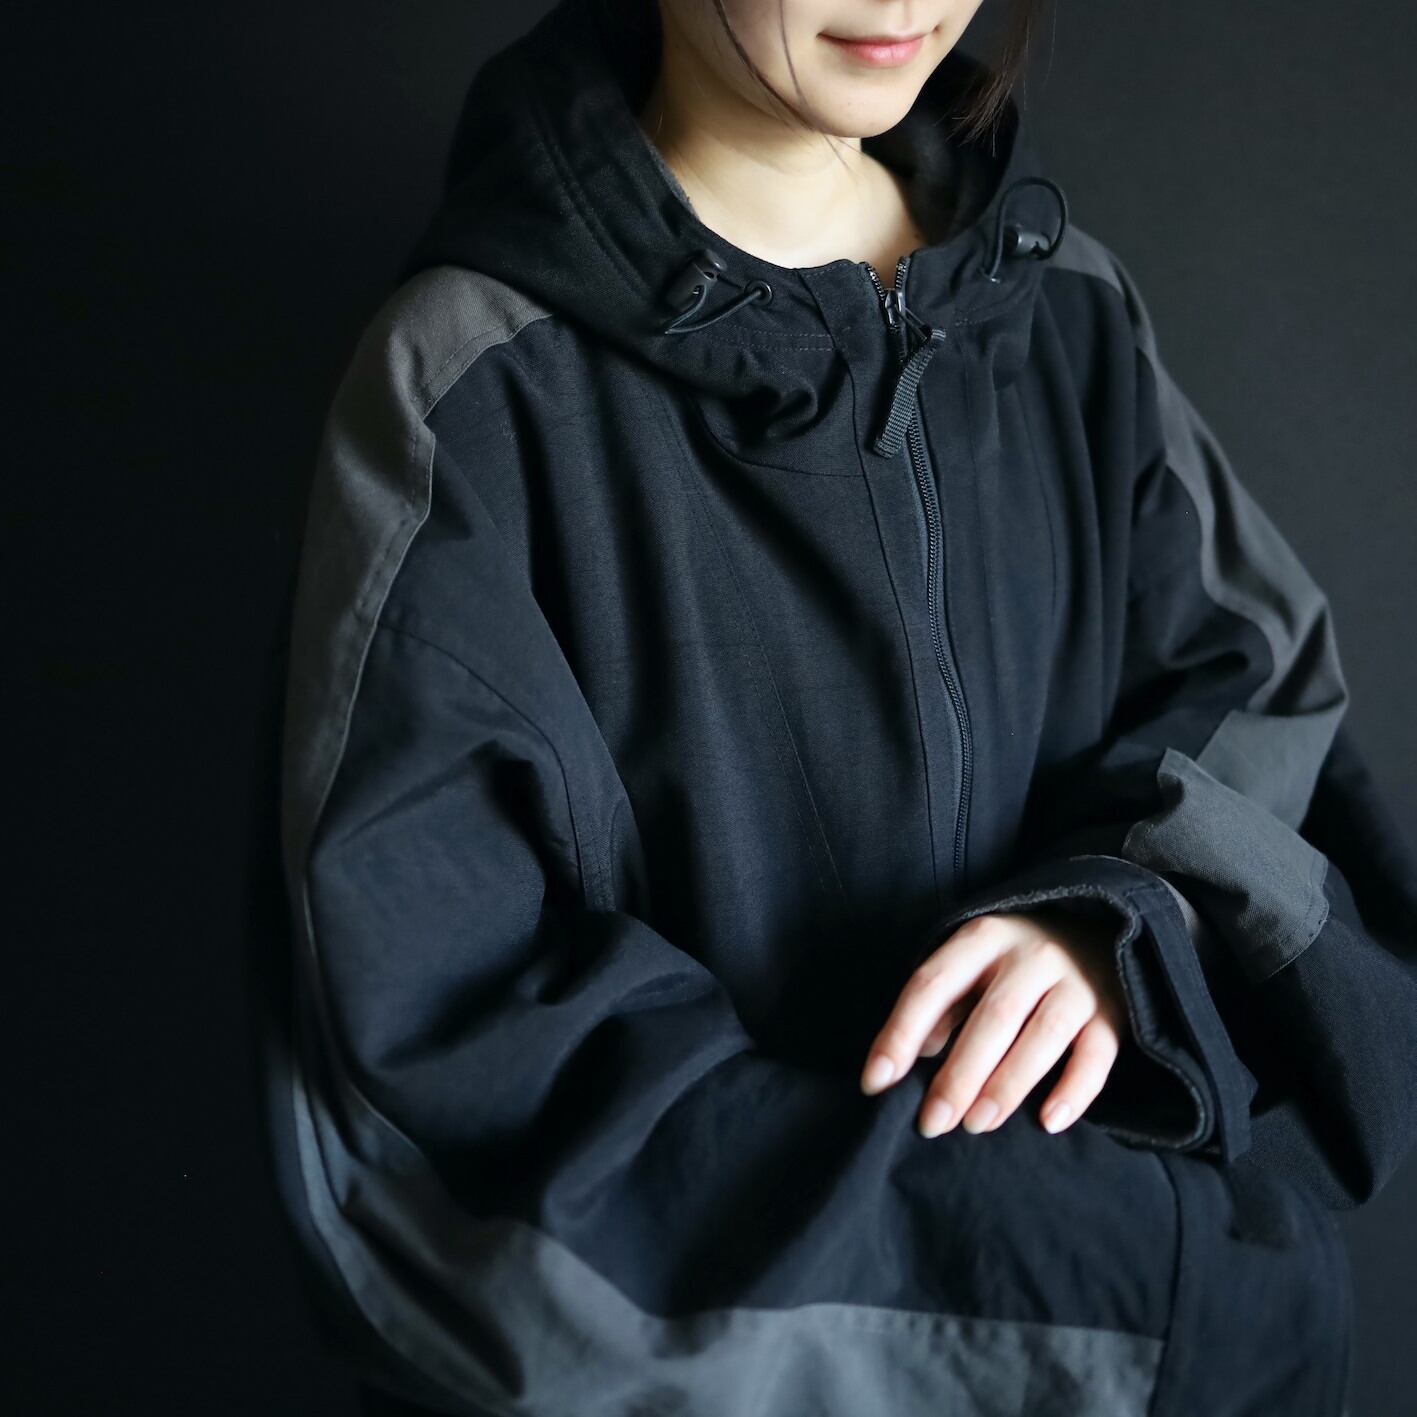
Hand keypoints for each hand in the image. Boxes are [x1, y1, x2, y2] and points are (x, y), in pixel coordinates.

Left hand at [859, 907, 1127, 1137]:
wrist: (1097, 928)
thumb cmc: (1014, 959)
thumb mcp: (972, 964)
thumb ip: (945, 1004)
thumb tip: (922, 1054)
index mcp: (982, 938)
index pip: (932, 985)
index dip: (901, 1034)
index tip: (875, 1083)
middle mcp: (1030, 955)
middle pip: (991, 1017)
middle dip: (958, 1075)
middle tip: (932, 1123)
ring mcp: (1076, 982)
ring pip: (1042, 1036)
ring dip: (1007, 1085)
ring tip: (977, 1124)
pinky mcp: (1112, 1011)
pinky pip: (1097, 1054)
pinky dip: (1075, 1090)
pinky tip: (1048, 1121)